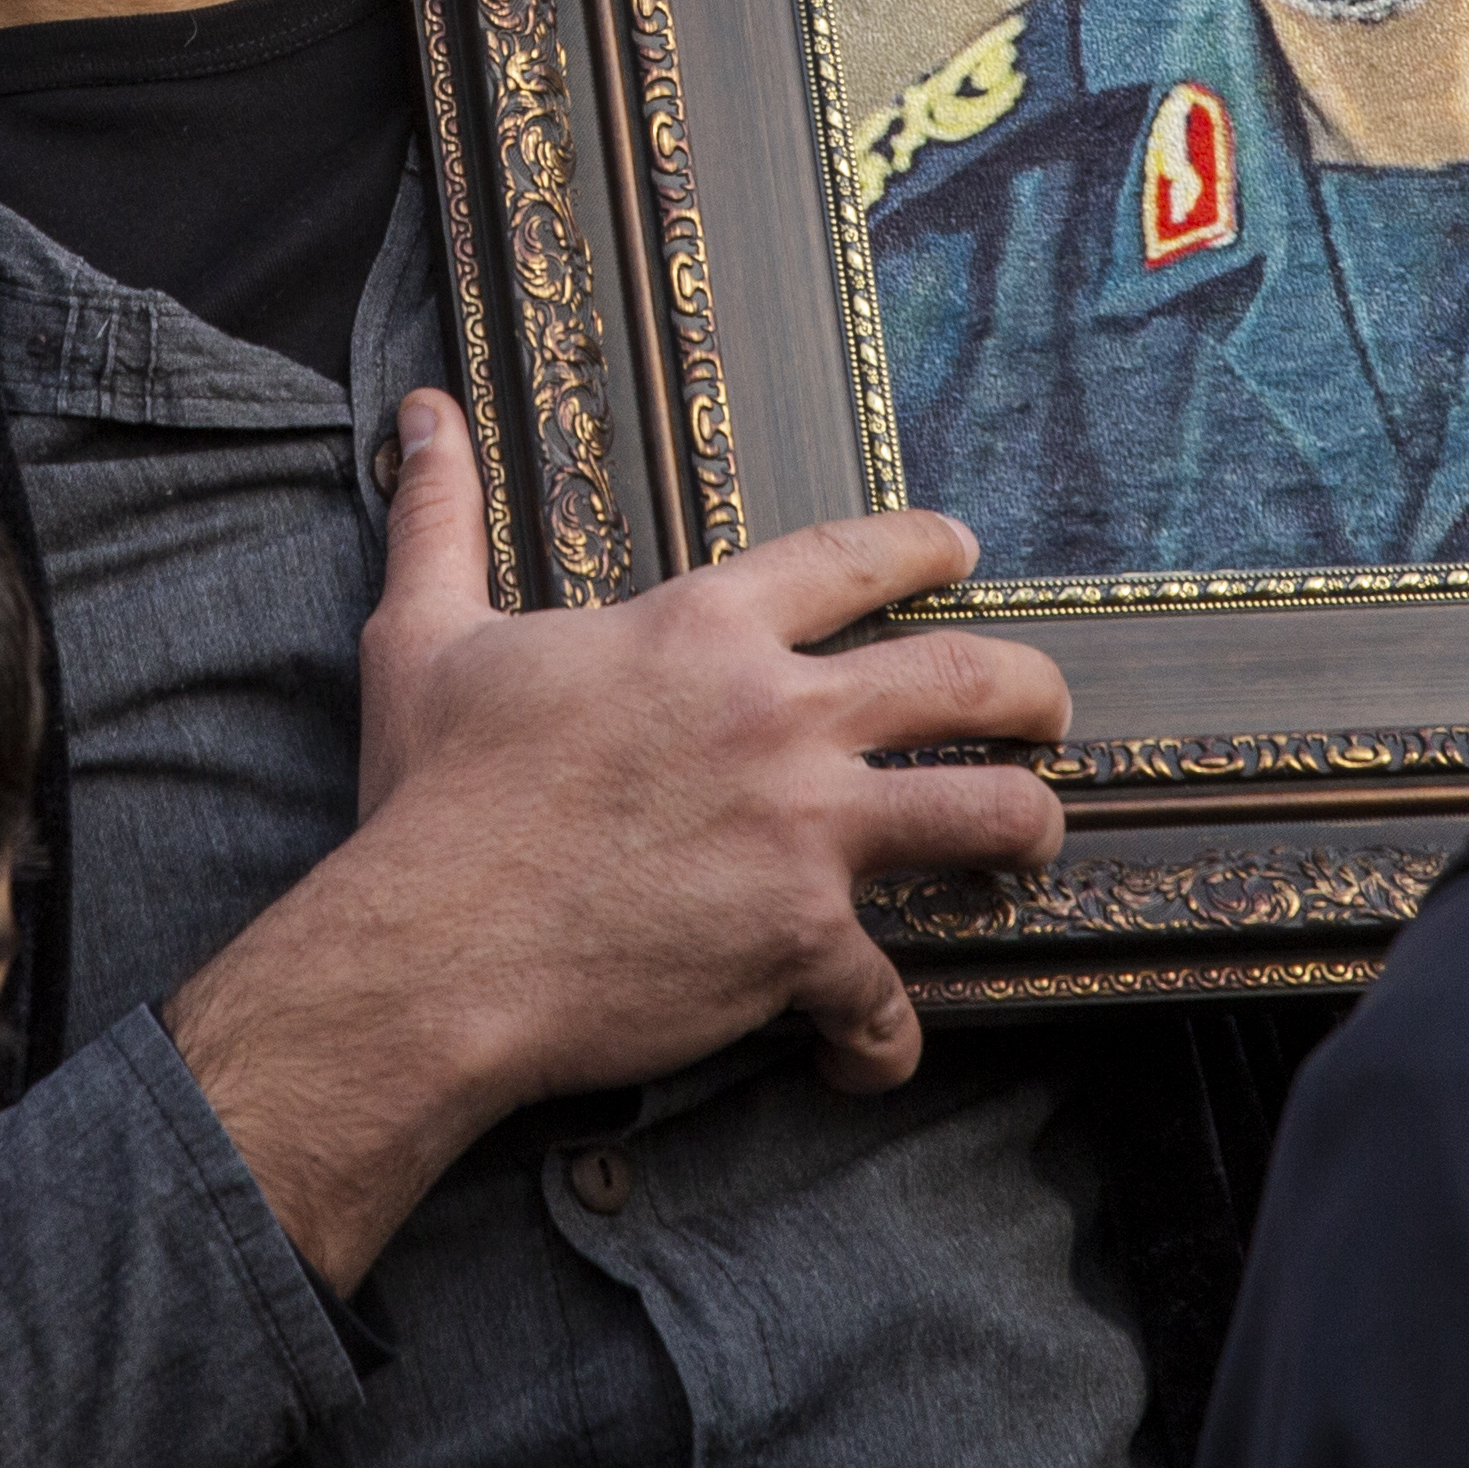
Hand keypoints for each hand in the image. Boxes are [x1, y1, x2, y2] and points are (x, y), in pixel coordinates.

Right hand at [162, 391, 1066, 1285]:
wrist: (433, 947)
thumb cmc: (434, 796)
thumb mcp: (428, 633)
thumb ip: (442, 517)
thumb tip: (421, 415)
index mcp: (701, 631)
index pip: (850, 560)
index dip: (922, 546)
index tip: (964, 550)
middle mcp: (777, 716)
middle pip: (966, 678)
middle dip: (1031, 692)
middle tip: (1047, 712)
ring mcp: (804, 831)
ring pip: (987, 816)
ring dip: (1027, 831)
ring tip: (1032, 846)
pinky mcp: (803, 942)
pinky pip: (888, 999)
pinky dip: (881, 1037)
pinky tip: (863, 1052)